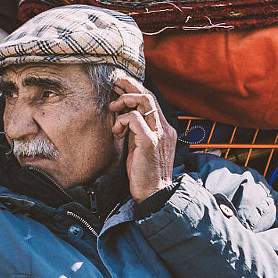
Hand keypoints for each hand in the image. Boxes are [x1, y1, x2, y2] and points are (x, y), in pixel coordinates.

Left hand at [109, 73, 176, 202]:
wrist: (154, 193)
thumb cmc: (145, 173)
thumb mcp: (141, 147)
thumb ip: (137, 131)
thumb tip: (124, 117)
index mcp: (164, 129)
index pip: (152, 101)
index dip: (135, 89)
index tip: (121, 86)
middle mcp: (164, 128)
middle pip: (148, 95)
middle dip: (130, 86)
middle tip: (115, 84)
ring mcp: (159, 134)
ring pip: (144, 101)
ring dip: (125, 100)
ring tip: (113, 108)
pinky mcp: (149, 141)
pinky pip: (133, 118)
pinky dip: (121, 121)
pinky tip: (117, 132)